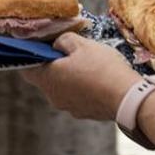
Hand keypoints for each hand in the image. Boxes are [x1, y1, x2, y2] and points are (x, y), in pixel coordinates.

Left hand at [21, 33, 142, 120]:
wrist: (127, 97)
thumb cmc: (101, 67)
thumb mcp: (82, 44)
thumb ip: (63, 40)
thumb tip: (57, 45)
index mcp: (48, 78)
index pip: (26, 69)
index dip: (31, 57)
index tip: (41, 47)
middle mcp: (53, 96)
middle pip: (46, 78)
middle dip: (55, 65)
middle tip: (71, 51)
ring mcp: (68, 107)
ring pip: (62, 88)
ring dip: (70, 77)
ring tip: (88, 65)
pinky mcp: (83, 113)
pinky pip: (77, 97)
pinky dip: (82, 88)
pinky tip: (97, 79)